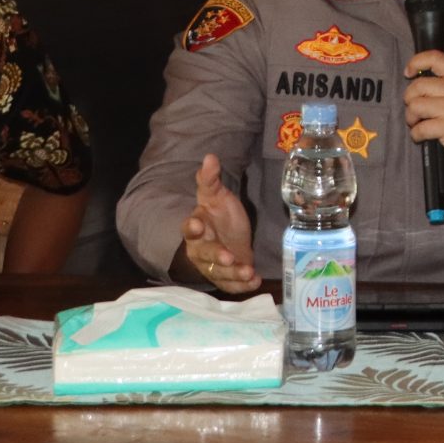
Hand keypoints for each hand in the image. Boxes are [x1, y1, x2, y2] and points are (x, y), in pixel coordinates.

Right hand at [178, 154, 258, 293]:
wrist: (229, 236)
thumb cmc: (220, 214)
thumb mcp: (217, 195)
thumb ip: (210, 179)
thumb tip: (210, 157)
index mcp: (196, 226)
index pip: (189, 228)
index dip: (192, 228)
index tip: (197, 226)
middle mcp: (200, 249)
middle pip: (204, 255)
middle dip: (216, 256)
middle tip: (228, 257)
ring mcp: (213, 266)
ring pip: (219, 273)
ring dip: (233, 274)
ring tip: (247, 271)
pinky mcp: (227, 278)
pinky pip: (232, 285)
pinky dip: (242, 285)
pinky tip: (254, 281)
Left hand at [403, 50, 443, 178]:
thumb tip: (416, 79)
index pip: (436, 58)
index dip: (416, 62)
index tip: (408, 73)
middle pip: (419, 85)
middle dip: (409, 100)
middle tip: (415, 112)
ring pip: (416, 106)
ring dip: (411, 118)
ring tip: (418, 125)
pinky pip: (420, 128)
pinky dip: (416, 135)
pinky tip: (423, 137)